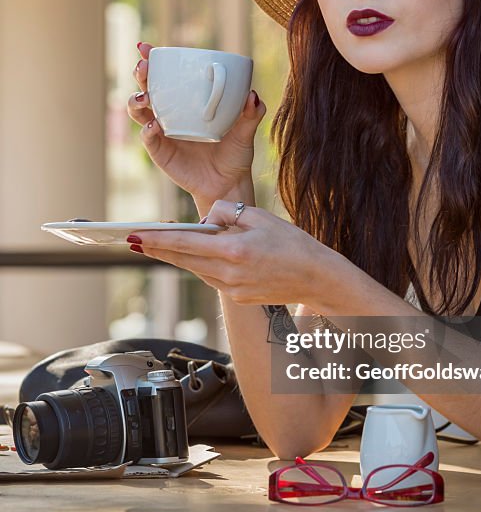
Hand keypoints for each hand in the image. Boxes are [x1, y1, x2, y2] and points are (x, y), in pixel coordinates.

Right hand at [127, 43, 265, 208]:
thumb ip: (251, 114)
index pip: (165, 76)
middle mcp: (169, 114)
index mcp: (185, 103)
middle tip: (144, 67)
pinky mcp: (160, 152)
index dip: (152, 60)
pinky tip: (154, 125)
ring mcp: (161, 133)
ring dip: (136, 101)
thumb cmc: (234, 154)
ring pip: (138, 111)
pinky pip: (148, 138)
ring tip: (144, 97)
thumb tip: (252, 95)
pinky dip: (148, 130)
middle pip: (146, 88)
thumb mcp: (245, 131)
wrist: (228, 184)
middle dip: (140, 74)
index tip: (146, 48)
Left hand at [130, 201, 335, 306]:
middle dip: (156, 250)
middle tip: (133, 240)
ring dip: (180, 257)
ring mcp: (232, 289)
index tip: (134, 235)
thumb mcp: (260, 216)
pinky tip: (202, 255)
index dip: (155, 240)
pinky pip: (212, 277)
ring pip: (196, 269)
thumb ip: (226, 213)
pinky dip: (204, 265)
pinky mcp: (237, 297)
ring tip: (161, 244)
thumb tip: (203, 218)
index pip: (184, 244)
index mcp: (233, 251)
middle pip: (182, 260)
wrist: (316, 278)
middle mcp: (229, 274)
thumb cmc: (293, 243)